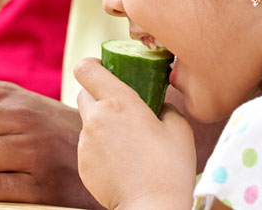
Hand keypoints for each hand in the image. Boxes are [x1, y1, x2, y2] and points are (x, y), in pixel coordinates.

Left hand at [75, 58, 195, 209]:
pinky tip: (121, 162)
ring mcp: (86, 142)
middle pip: (84, 92)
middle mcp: (96, 118)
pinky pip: (88, 146)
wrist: (152, 206)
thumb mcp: (178, 128)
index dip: (92, 66)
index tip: (103, 70)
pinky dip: (100, 148)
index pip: (86, 68)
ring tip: (127, 143)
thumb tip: (157, 105)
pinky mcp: (82, 163)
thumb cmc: (170, 167)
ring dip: (101, 124)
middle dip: (98, 95)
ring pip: (87, 121)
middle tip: (120, 108)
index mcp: (119, 102)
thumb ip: (164, 107)